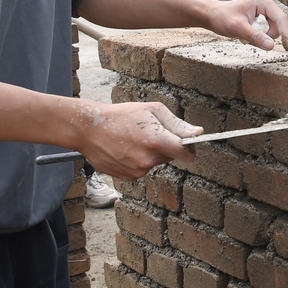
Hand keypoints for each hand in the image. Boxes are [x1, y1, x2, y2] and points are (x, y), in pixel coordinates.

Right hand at [66, 100, 202, 180]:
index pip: (186, 153)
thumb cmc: (121, 115)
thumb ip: (177, 124)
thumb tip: (198, 133)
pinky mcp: (128, 177)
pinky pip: (143, 169)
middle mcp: (147, 160)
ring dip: (151, 154)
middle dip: (166, 146)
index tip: (190, 144)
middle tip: (149, 132)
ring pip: (156, 162)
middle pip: (170, 156)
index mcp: (156, 141)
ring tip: (134, 140)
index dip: (190, 148)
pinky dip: (139, 160)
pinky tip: (126, 149)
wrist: (89, 129)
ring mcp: (137, 171)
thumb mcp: (153, 110)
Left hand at [202, 0, 287, 50]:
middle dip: (267, 35)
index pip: (281, 19)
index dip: (286, 34)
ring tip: (246, 34)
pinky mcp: (262, 17)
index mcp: (263, 1)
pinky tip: (247, 33)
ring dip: (262, 36)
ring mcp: (265, 11)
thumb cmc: (222, 18)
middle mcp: (266, 4)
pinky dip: (259, 36)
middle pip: (278, 25)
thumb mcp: (238, 28)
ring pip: (273, 30)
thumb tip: (271, 46)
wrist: (213, 16)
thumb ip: (255, 36)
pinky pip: (267, 31)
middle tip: (249, 36)